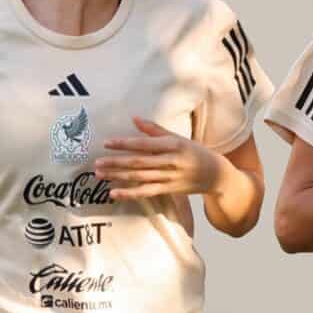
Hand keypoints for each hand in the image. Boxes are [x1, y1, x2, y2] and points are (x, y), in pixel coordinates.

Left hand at [94, 118, 223, 200]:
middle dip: (115, 162)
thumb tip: (134, 119)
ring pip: (139, 177)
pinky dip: (129, 193)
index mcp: (172, 145)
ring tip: (100, 174)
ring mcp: (169, 177)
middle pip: (137, 162)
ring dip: (118, 176)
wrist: (215, 174)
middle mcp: (170, 161)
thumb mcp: (178, 138)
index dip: (124, 144)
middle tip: (97, 162)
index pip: (143, 144)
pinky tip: (114, 193)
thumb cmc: (194, 152)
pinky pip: (145, 192)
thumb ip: (155, 130)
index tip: (107, 143)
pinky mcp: (168, 190)